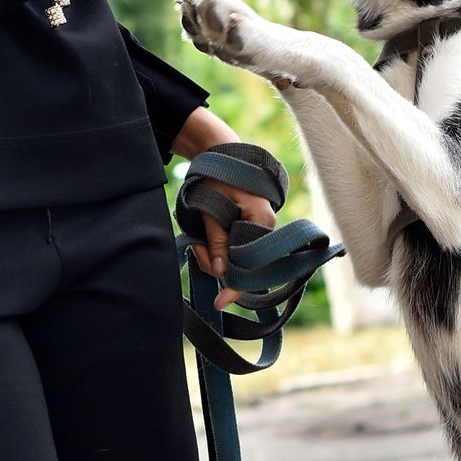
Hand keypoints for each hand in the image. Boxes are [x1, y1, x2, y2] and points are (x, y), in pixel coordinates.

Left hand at [194, 182, 276, 311]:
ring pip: (235, 260)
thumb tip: (220, 271)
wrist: (221, 157)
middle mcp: (266, 229)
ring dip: (212, 257)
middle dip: (215, 265)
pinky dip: (217, 252)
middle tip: (194, 250)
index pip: (251, 262)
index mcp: (262, 221)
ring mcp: (258, 231)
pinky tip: (203, 242)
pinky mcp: (248, 232)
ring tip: (196, 241)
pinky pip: (233, 251)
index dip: (235, 285)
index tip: (220, 302)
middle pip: (242, 265)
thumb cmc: (217, 179)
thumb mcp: (212, 208)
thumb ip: (216, 240)